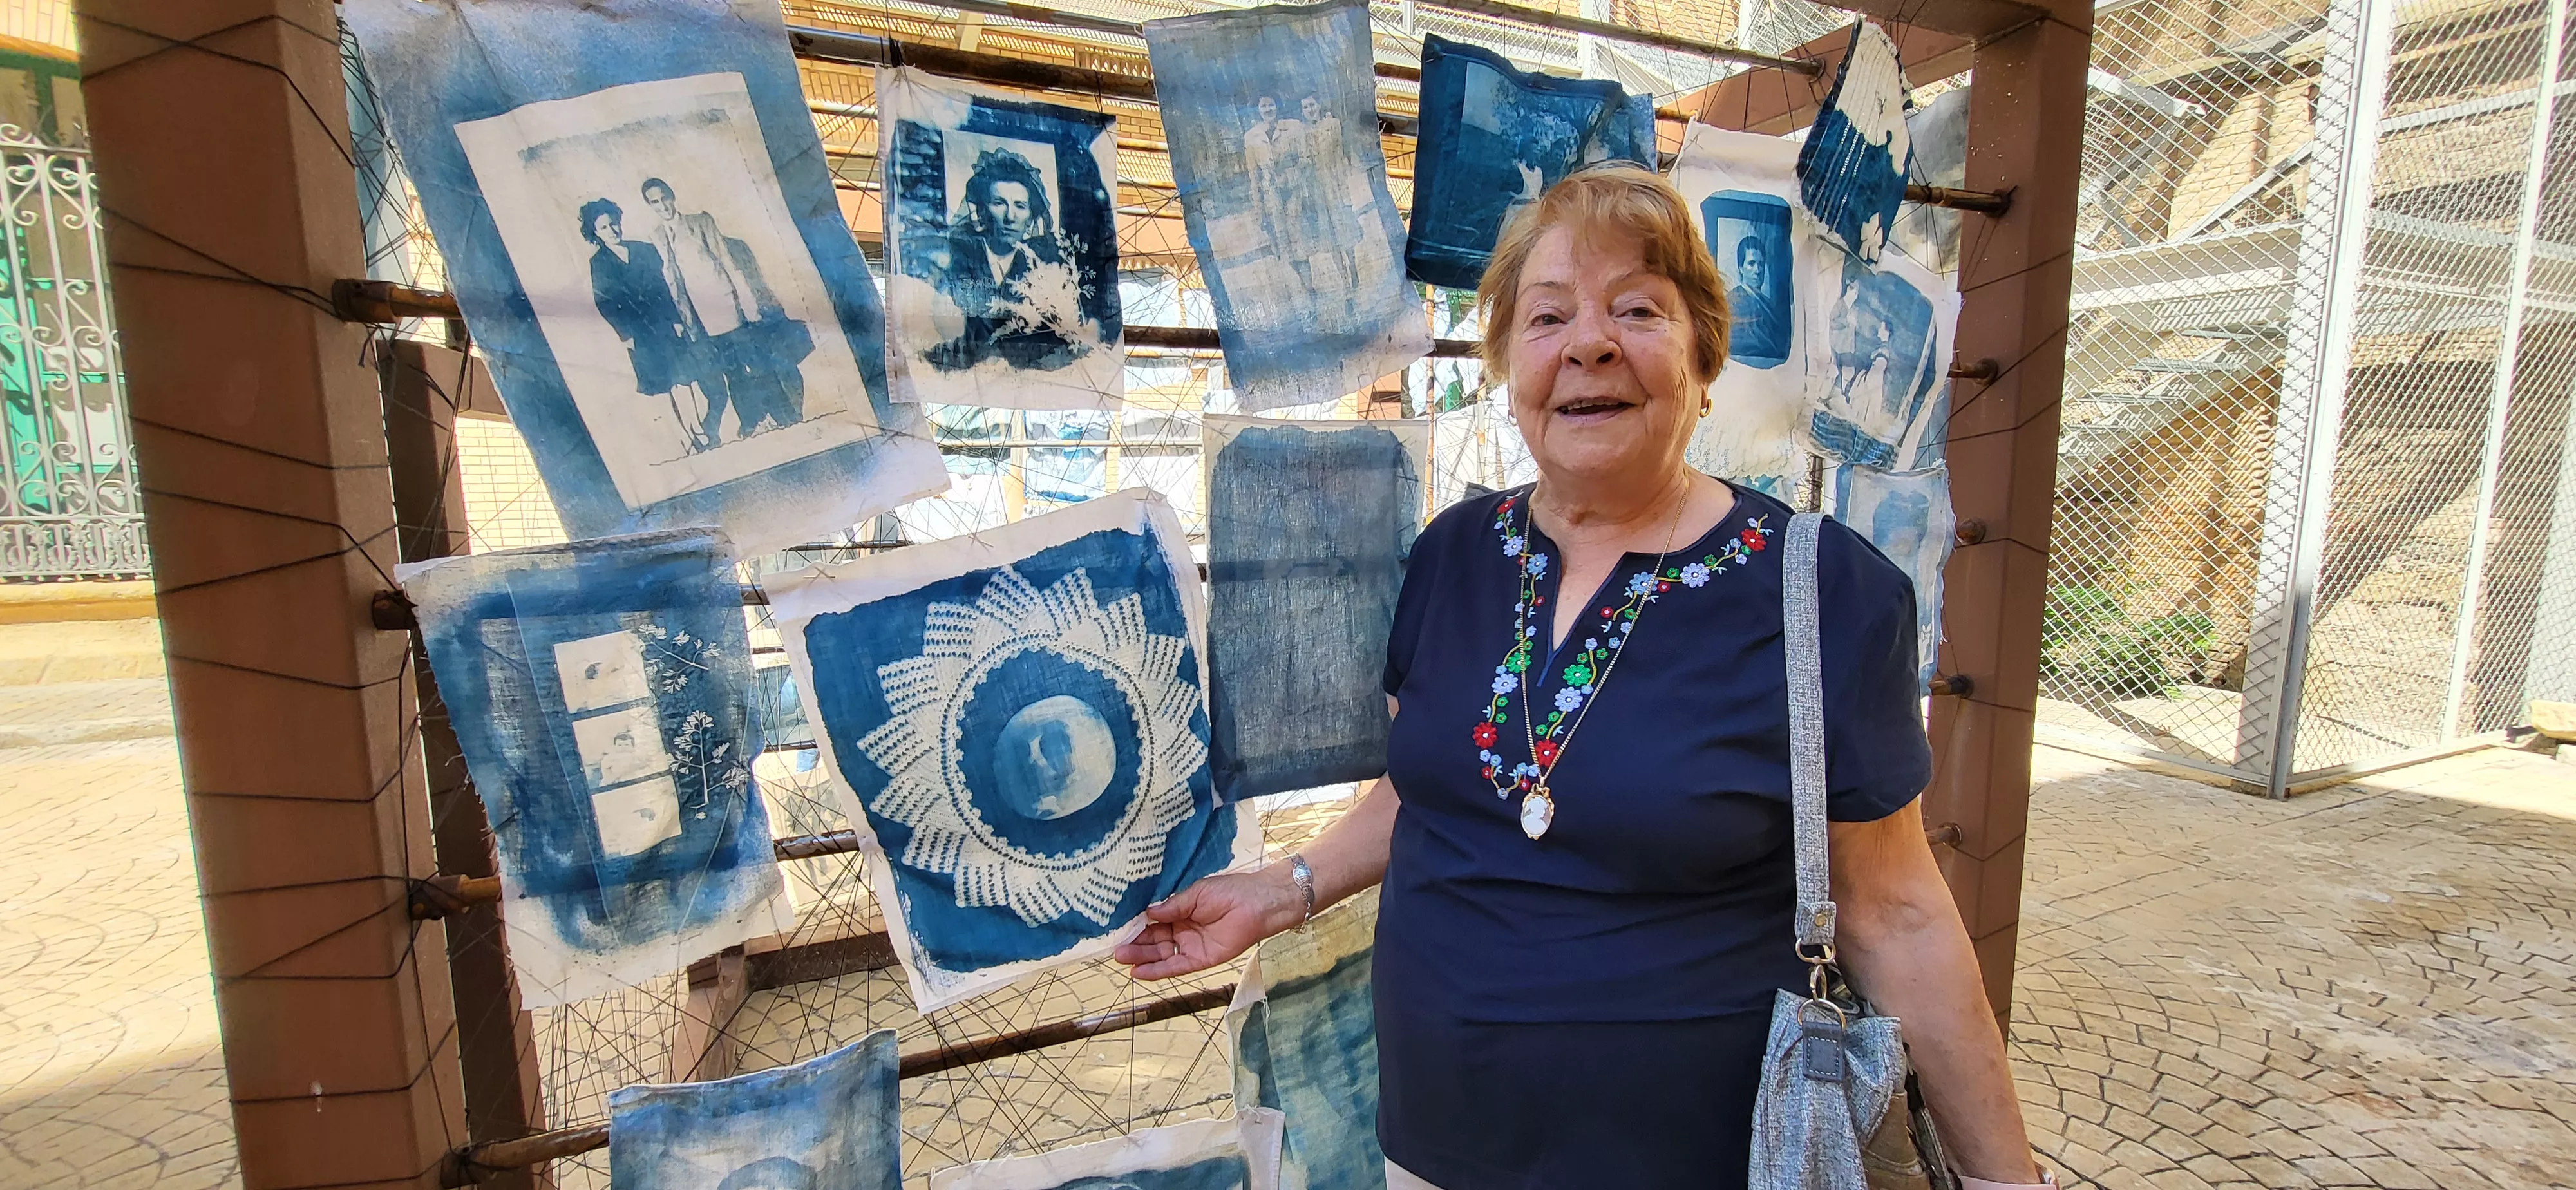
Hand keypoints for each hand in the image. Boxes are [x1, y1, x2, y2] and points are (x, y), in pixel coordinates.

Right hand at [1112, 865, 1303, 979]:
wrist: (1256, 904)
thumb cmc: (1228, 892)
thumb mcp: (1194, 894)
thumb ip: (1171, 907)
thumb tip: (1146, 913)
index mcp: (1180, 912)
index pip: (1153, 922)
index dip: (1136, 927)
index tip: (1117, 929)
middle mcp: (1182, 931)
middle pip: (1154, 941)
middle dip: (1135, 945)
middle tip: (1115, 949)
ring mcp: (1190, 946)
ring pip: (1161, 955)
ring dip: (1142, 958)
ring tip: (1121, 958)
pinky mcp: (1200, 960)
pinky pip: (1176, 967)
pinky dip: (1158, 971)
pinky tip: (1140, 972)